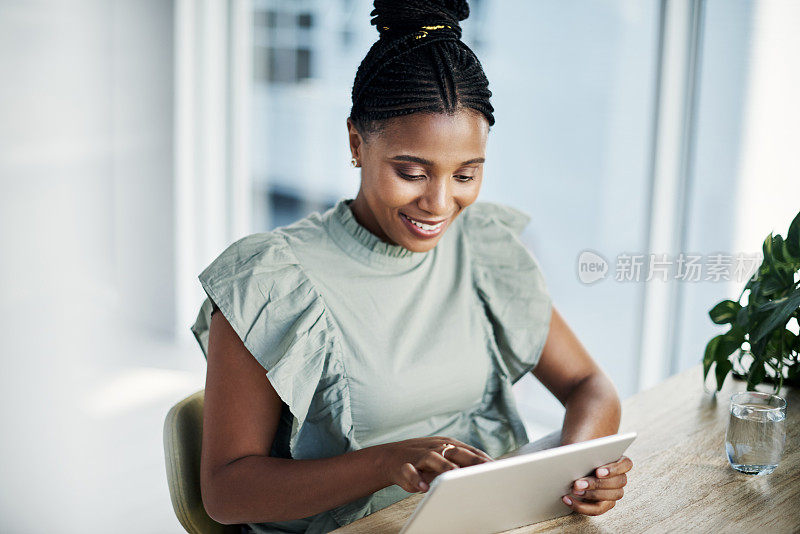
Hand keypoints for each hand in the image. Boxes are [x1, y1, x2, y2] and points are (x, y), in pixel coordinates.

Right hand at [378, 436, 493, 493]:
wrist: (390, 458)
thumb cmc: (424, 460)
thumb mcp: (445, 457)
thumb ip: (463, 463)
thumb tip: (489, 472)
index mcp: (449, 445)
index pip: (471, 451)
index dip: (484, 460)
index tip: (499, 470)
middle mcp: (437, 448)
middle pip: (456, 452)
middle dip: (471, 461)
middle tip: (485, 471)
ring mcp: (421, 455)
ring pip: (434, 458)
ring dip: (444, 466)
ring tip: (454, 474)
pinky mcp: (405, 466)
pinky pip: (410, 472)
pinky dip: (417, 479)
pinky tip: (424, 487)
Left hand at [561, 455, 632, 515]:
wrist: (575, 464)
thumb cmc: (581, 454)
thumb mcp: (582, 449)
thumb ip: (584, 451)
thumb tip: (573, 456)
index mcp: (620, 461)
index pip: (626, 464)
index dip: (613, 469)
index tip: (598, 471)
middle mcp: (620, 478)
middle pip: (617, 483)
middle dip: (596, 484)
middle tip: (577, 483)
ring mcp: (614, 492)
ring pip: (610, 497)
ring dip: (590, 495)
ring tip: (573, 490)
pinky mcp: (604, 504)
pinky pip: (597, 509)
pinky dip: (581, 506)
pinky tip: (567, 499)